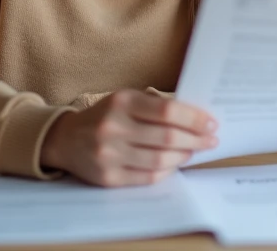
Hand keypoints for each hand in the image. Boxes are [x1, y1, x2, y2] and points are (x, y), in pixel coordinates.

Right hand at [40, 89, 217, 186]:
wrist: (65, 139)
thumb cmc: (105, 116)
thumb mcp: (125, 99)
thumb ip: (155, 105)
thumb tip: (194, 116)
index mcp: (121, 103)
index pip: (167, 111)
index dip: (193, 118)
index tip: (211, 123)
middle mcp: (114, 128)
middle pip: (167, 137)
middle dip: (195, 139)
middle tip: (210, 139)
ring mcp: (109, 155)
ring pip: (159, 160)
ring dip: (183, 156)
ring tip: (194, 151)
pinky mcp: (108, 177)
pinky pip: (146, 176)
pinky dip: (166, 171)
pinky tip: (174, 164)